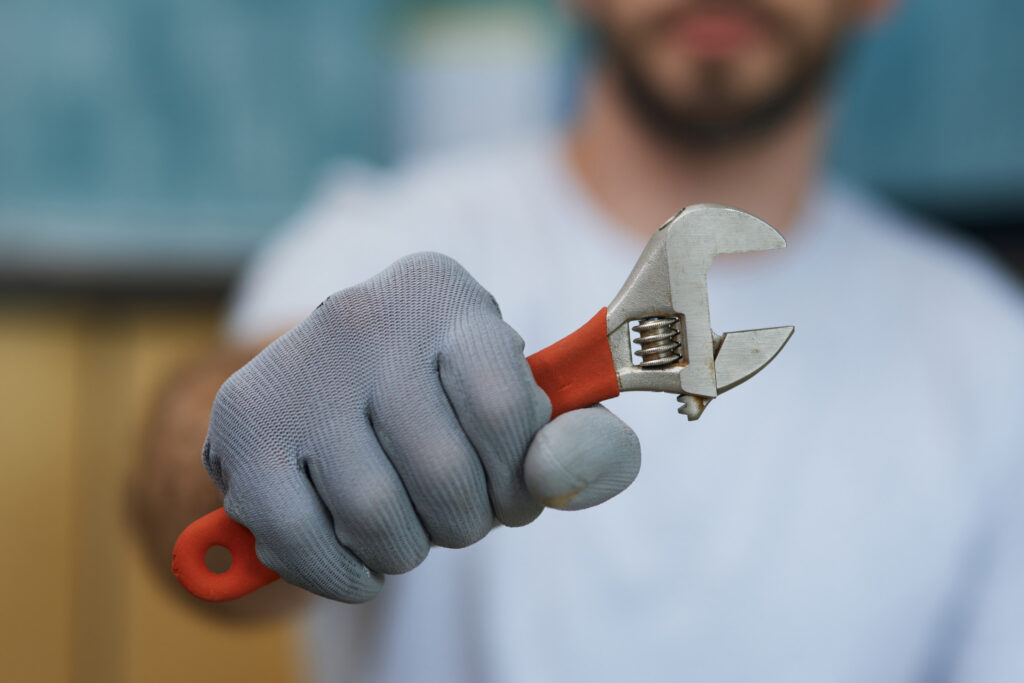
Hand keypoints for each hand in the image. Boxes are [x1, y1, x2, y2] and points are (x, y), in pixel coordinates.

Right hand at [203, 253, 640, 601]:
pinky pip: (301, 542)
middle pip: (442, 471)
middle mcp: (361, 314)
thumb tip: (557, 475)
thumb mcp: (523, 405)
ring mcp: (292, 369)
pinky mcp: (239, 429)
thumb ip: (583, 442)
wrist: (320, 388)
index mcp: (441, 294)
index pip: (506, 410)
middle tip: (457, 514)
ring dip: (405, 551)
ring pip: (375, 515)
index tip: (513, 490)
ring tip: (407, 529)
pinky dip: (342, 576)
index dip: (518, 477)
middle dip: (465, 521)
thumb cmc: (443, 404)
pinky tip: (358, 559)